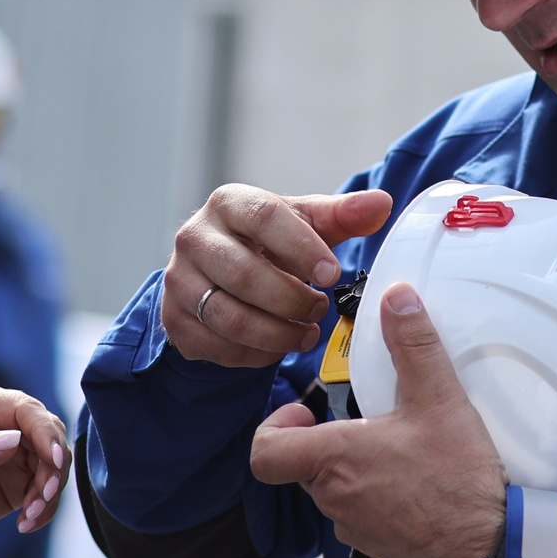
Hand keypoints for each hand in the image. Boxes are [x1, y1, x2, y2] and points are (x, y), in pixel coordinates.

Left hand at [0, 387, 68, 557]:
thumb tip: (14, 440)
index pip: (28, 411)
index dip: (46, 433)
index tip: (53, 459)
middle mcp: (9, 426)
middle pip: (51, 438)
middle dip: (54, 468)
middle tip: (42, 496)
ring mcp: (18, 456)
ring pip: (56, 467)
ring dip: (50, 494)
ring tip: (28, 517)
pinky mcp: (22, 485)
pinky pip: (48, 494)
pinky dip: (44, 510)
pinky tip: (25, 525)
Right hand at [161, 184, 392, 367]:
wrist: (218, 273)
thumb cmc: (269, 243)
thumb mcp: (305, 224)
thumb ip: (343, 215)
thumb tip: (382, 204)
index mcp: (228, 203)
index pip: (264, 218)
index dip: (302, 248)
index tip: (332, 274)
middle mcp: (194, 237)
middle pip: (245, 275)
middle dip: (292, 300)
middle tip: (320, 309)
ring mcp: (179, 281)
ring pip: (231, 317)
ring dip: (278, 334)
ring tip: (306, 333)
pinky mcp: (174, 320)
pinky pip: (219, 346)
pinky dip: (256, 354)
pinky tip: (277, 346)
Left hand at [248, 282, 502, 557]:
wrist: (485, 555)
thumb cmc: (456, 484)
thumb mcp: (439, 402)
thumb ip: (414, 346)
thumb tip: (398, 299)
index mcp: (333, 459)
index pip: (265, 452)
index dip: (276, 428)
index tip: (305, 413)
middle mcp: (333, 498)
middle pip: (306, 466)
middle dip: (331, 442)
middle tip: (368, 423)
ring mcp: (353, 528)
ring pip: (337, 492)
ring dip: (359, 471)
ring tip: (401, 451)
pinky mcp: (376, 547)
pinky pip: (365, 516)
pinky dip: (381, 498)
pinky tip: (418, 485)